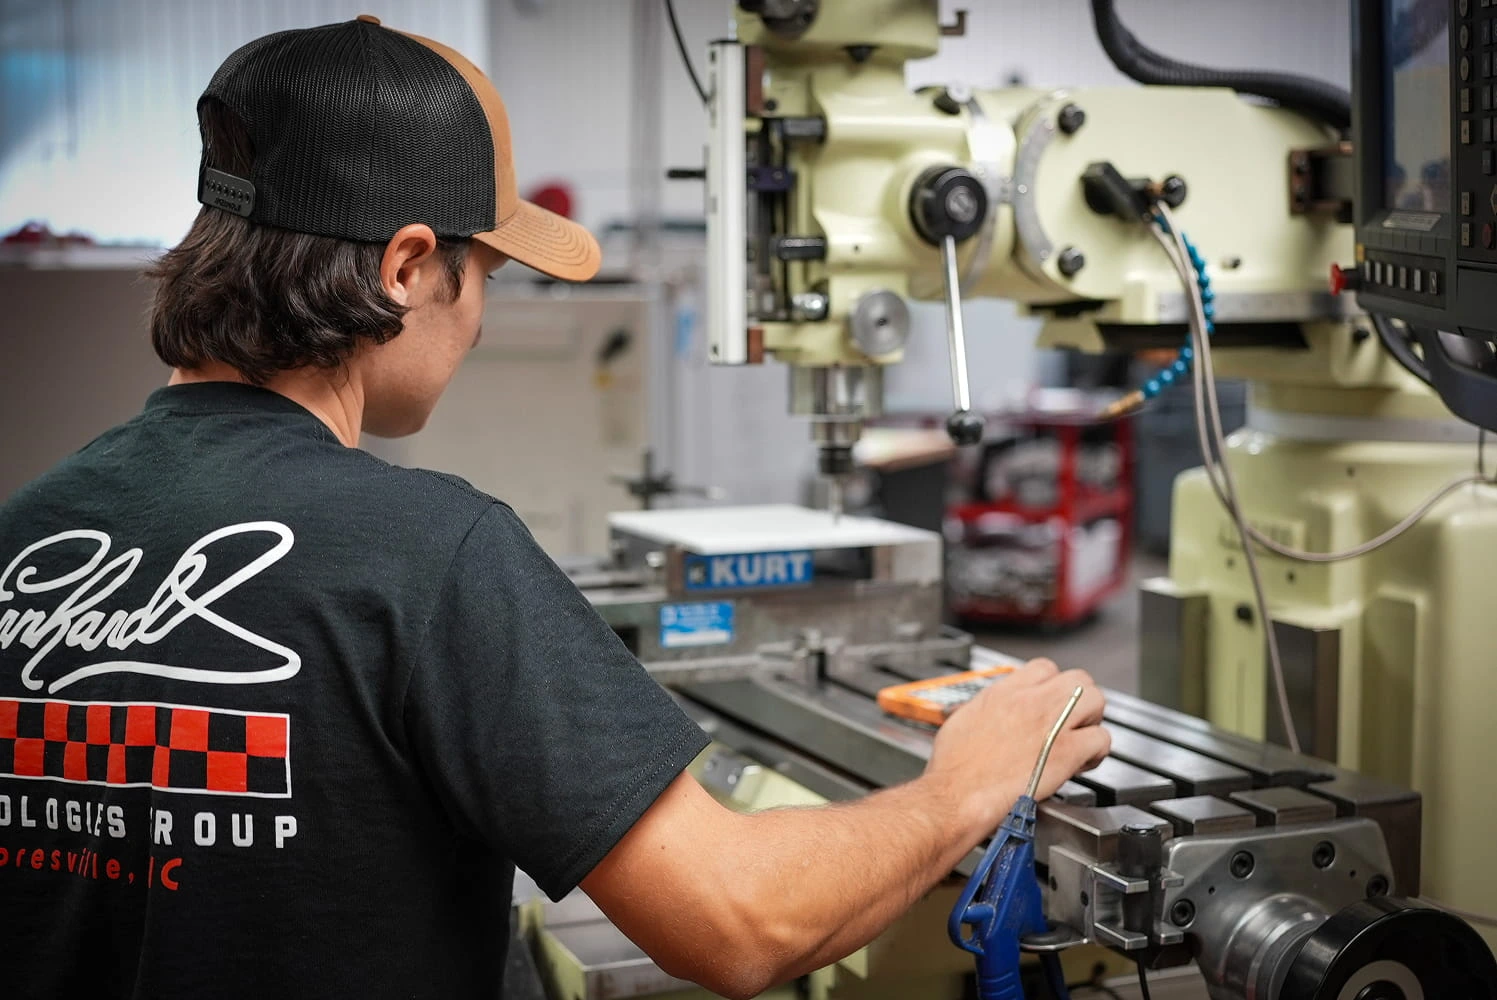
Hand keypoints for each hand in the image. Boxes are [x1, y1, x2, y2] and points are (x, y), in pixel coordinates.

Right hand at [924, 659, 1108, 837]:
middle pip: (1078, 679)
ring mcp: (1051, 725)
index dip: (1052, 686)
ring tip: (1081, 738)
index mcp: (1005, 692)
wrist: (957, 795)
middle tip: (1072, 720)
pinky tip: (1082, 762)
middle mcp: (1031, 702)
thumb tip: (994, 710)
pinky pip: (1101, 739)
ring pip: (1096, 700)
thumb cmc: (954, 767)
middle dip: (1079, 699)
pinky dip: (1097, 751)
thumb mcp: (962, 719)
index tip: (1049, 702)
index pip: (1045, 668)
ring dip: (1092, 720)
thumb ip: (987, 707)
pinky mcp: (1066, 752)